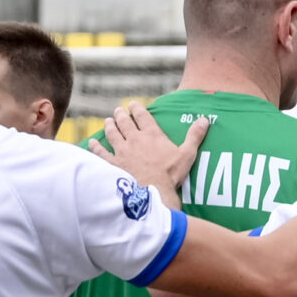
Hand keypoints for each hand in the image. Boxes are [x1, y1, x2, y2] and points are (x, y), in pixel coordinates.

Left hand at [86, 102, 208, 208]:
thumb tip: (205, 120)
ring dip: (109, 126)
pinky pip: (101, 153)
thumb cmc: (171, 174)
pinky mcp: (113, 164)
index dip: (137, 109)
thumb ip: (195, 135)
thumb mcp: (187, 154)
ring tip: (108, 121)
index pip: (142, 116)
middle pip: (124, 122)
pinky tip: (91, 142)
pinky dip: (95, 147)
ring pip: (112, 134)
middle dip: (121, 115)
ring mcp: (122, 151)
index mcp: (152, 135)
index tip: (132, 104)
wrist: (152, 192)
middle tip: (118, 111)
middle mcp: (134, 139)